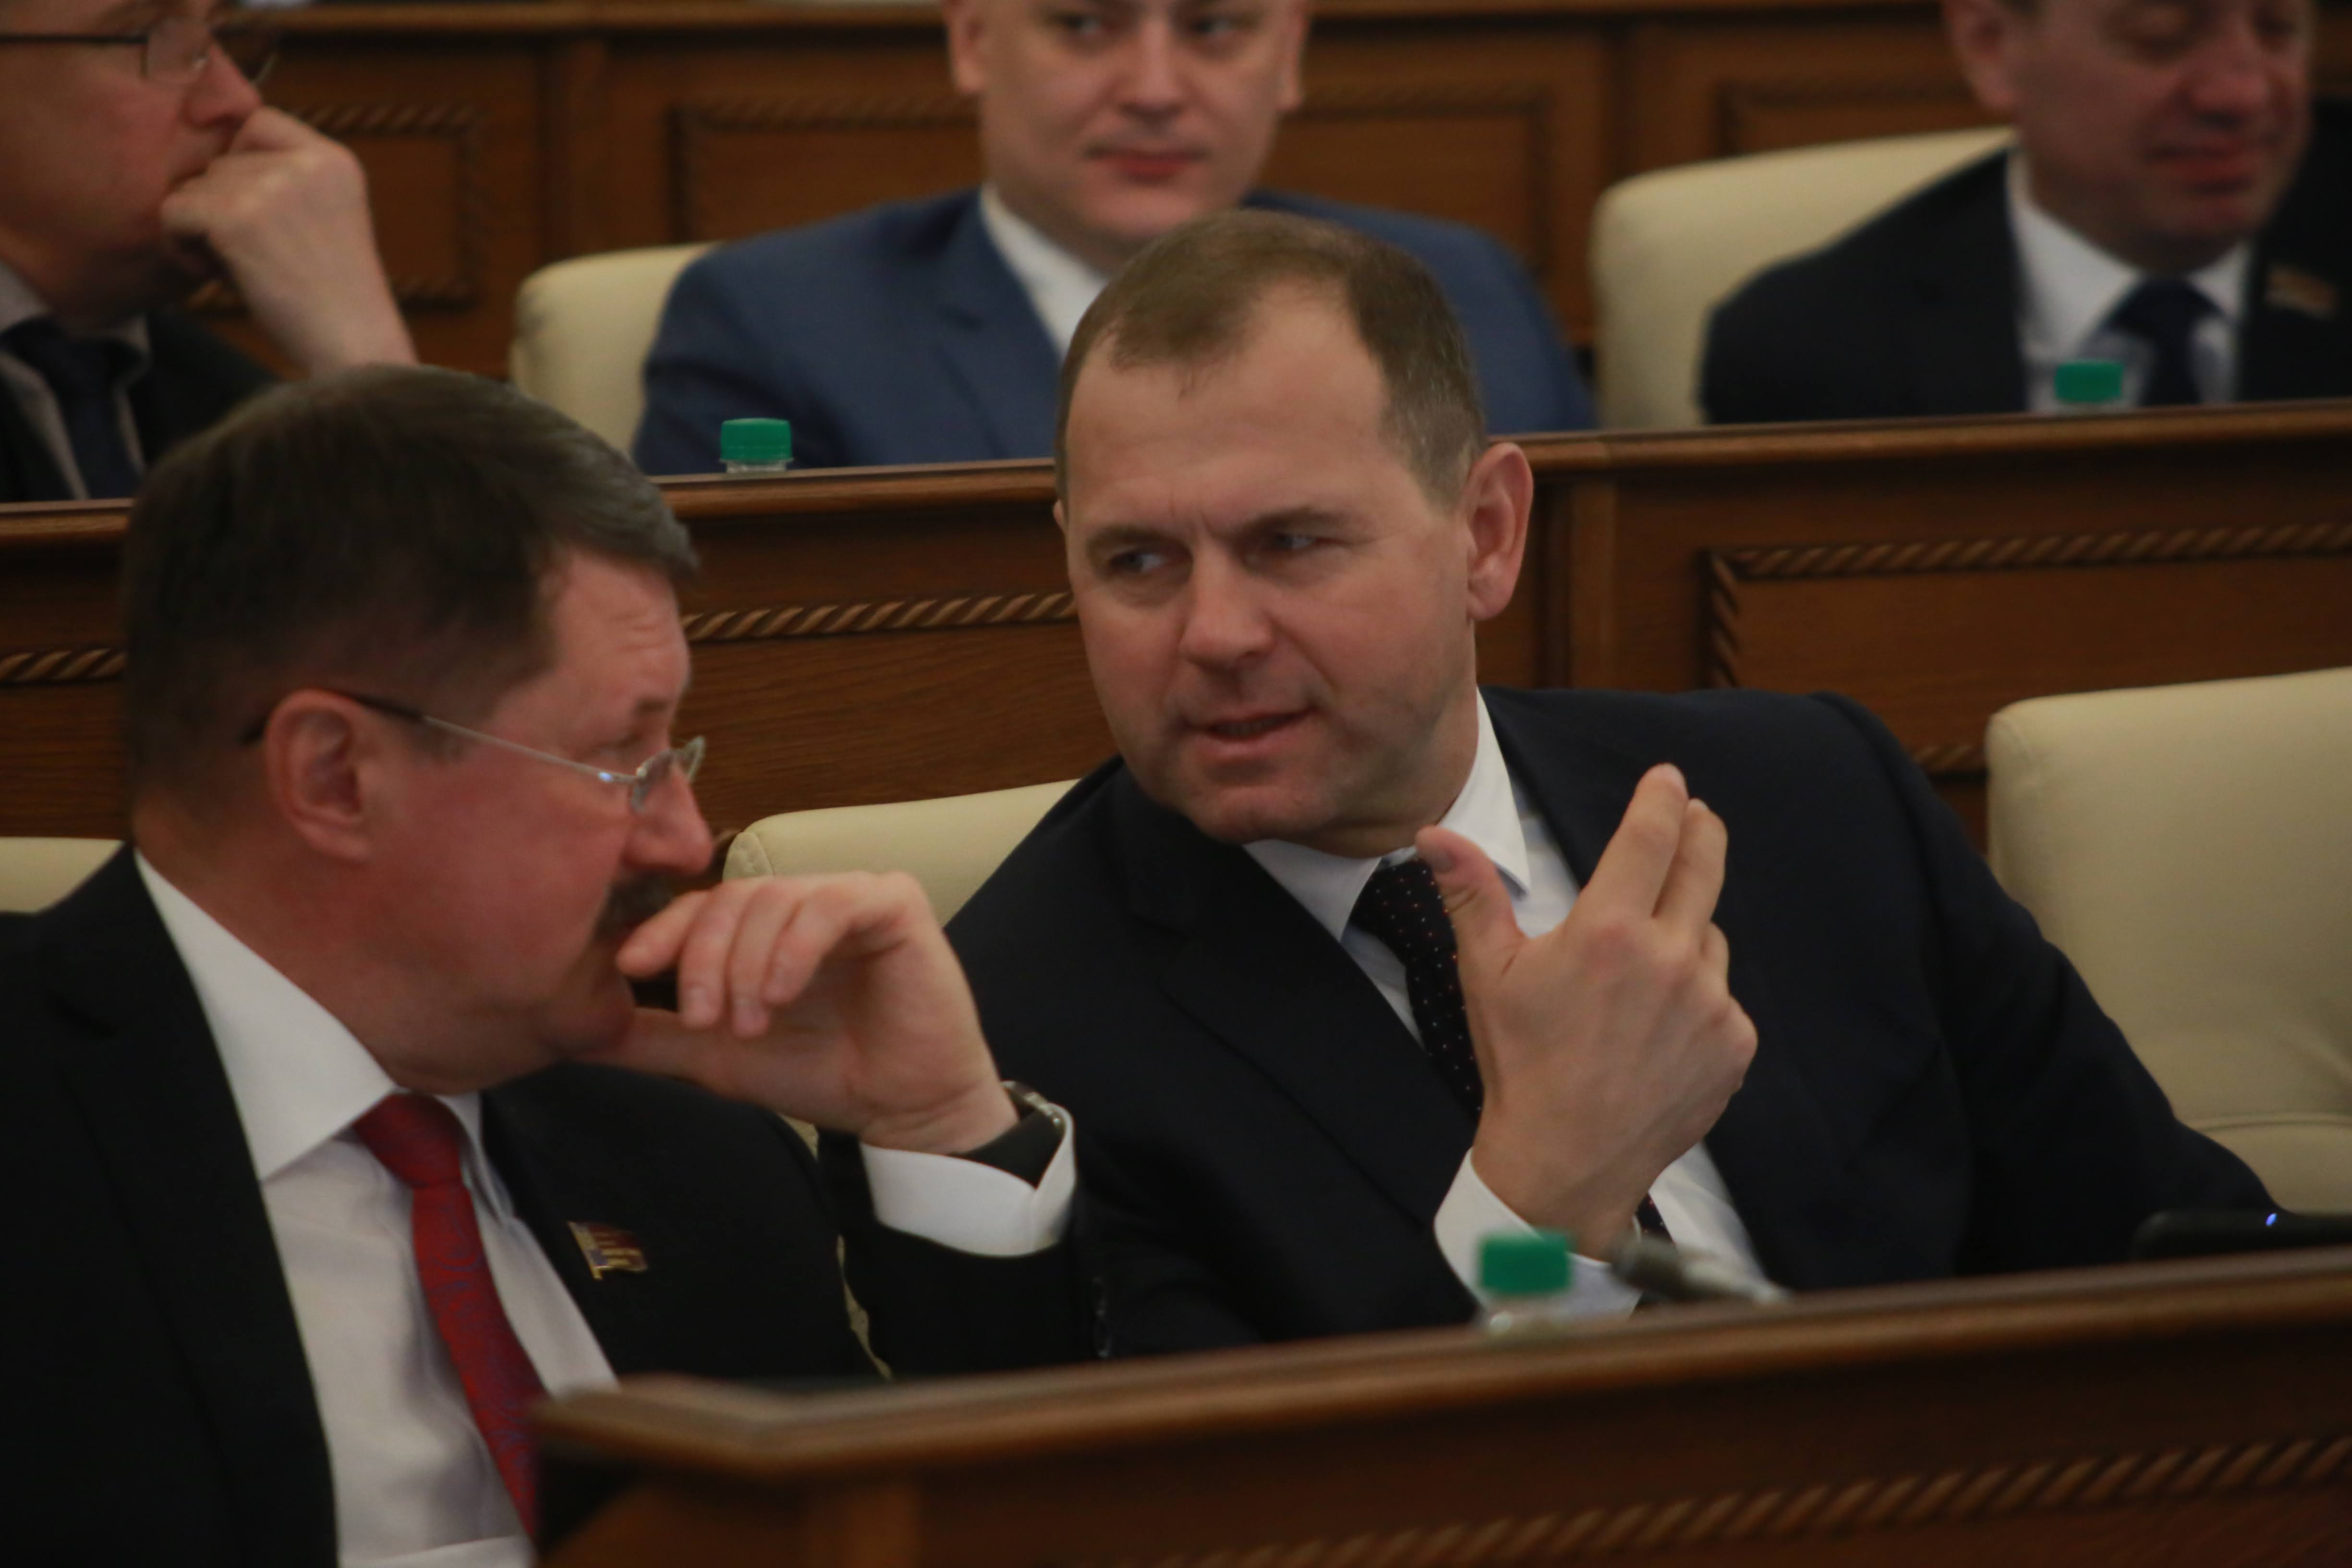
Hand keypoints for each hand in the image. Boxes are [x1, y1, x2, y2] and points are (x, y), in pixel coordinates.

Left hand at [159, 108, 416, 374]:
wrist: (354, 348)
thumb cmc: (334, 299)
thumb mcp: (327, 217)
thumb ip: (288, 180)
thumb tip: (215, 163)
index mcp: (335, 160)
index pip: (259, 124)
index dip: (242, 162)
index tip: (255, 212)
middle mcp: (306, 163)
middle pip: (222, 160)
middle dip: (224, 204)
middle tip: (254, 254)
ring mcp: (270, 187)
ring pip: (194, 186)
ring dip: (202, 227)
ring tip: (240, 268)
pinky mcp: (236, 218)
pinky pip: (173, 211)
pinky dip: (181, 245)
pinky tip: (213, 273)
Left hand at [596, 873, 1016, 1153]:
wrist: (903, 1108)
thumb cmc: (820, 1074)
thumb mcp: (718, 1056)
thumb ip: (657, 1034)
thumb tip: (574, 1030)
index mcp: (763, 925)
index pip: (699, 904)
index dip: (661, 930)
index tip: (631, 967)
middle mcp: (804, 898)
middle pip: (731, 896)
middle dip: (704, 957)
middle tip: (706, 1019)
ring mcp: (850, 894)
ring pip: (773, 899)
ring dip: (748, 964)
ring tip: (750, 1024)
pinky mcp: (894, 902)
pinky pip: (831, 903)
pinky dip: (796, 948)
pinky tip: (783, 993)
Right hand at [1425, 763, 1755, 1246]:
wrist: (1566, 1162)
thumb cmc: (1521, 1063)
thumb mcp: (1487, 973)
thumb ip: (1470, 893)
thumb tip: (1433, 832)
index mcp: (1607, 931)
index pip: (1650, 837)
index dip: (1662, 799)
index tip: (1670, 780)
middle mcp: (1669, 958)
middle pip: (1702, 867)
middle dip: (1701, 831)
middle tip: (1698, 814)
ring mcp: (1710, 1004)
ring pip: (1708, 938)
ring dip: (1686, 932)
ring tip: (1645, 966)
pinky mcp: (1734, 1045)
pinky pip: (1723, 998)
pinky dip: (1698, 998)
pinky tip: (1660, 1025)